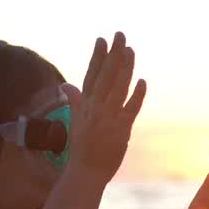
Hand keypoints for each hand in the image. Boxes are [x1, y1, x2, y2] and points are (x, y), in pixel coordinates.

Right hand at [62, 32, 146, 183]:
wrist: (85, 173)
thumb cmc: (82, 149)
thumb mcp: (76, 121)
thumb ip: (75, 101)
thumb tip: (66, 85)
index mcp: (85, 105)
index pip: (92, 75)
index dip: (97, 57)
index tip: (102, 40)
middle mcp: (96, 108)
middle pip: (106, 76)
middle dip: (113, 54)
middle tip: (120, 35)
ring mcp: (109, 118)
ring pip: (118, 87)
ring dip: (125, 68)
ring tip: (130, 50)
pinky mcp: (121, 129)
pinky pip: (130, 109)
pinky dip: (137, 95)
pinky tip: (142, 80)